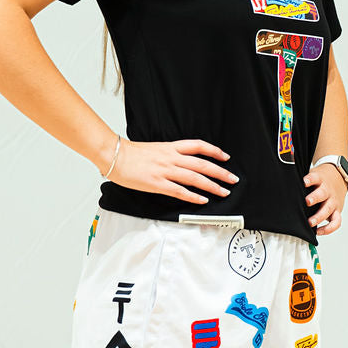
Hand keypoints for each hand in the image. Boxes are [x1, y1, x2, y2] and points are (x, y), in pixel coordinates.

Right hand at [109, 138, 238, 204]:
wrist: (114, 156)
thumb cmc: (131, 154)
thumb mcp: (155, 149)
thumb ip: (169, 155)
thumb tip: (180, 162)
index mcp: (171, 147)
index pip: (198, 146)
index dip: (214, 151)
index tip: (225, 157)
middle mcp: (171, 158)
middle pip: (202, 164)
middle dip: (220, 172)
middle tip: (232, 179)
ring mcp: (166, 171)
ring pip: (196, 178)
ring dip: (212, 186)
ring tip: (223, 192)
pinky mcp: (158, 184)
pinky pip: (180, 191)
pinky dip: (194, 197)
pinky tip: (203, 201)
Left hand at [303, 162, 347, 233]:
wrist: (339, 179)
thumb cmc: (321, 181)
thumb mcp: (313, 175)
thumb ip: (302, 181)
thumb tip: (283, 184)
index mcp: (320, 180)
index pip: (315, 177)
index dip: (310, 180)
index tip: (304, 182)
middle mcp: (328, 191)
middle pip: (323, 194)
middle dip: (315, 198)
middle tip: (307, 202)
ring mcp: (333, 202)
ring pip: (328, 209)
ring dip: (319, 217)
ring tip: (310, 223)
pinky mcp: (337, 211)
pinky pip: (336, 222)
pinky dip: (328, 228)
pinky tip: (318, 231)